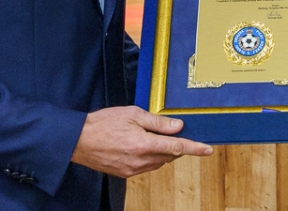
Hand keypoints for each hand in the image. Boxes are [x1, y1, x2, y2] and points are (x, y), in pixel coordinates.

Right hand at [71, 106, 212, 177]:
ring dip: (161, 151)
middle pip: (169, 156)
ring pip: (158, 162)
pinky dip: (150, 157)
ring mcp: (133, 170)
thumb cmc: (104, 123)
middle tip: (166, 131)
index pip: (176, 148)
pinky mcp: (126, 174)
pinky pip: (147, 166)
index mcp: (144, 144)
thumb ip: (158, 122)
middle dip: (173, 145)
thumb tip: (178, 127)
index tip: (208, 149)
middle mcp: (140, 161)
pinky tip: (139, 145)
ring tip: (146, 135)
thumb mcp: (133, 114)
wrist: (79, 140)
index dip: (194, 148)